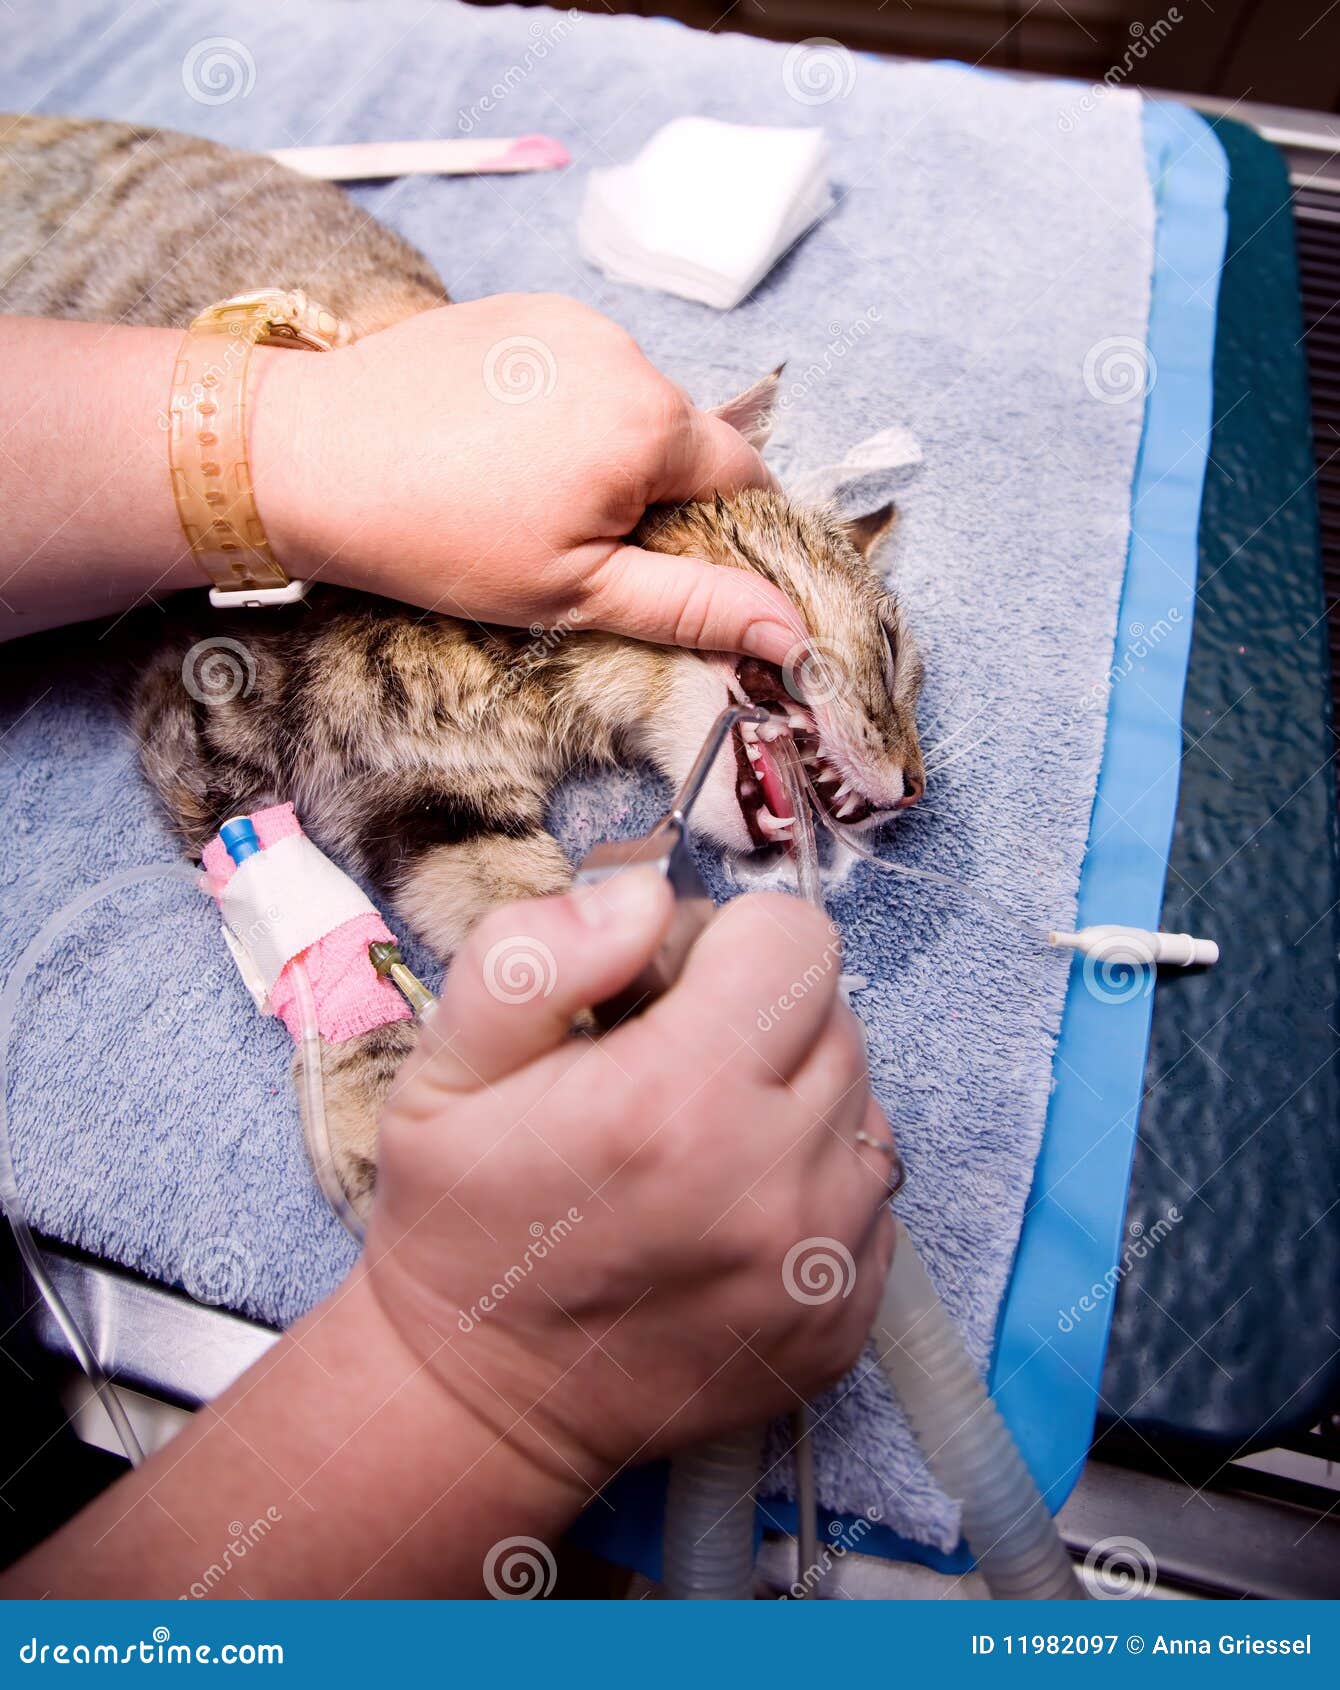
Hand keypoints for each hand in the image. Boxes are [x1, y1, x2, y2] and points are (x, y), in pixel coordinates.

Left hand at [252, 294, 805, 663]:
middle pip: (683, 438)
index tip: (668, 565)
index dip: (722, 530)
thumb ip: (695, 607)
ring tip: (524, 492)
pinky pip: (578, 366)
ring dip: (607, 447)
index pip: (744, 475)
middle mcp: (625, 351)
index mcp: (651, 423)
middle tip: (571, 541)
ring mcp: (570, 320)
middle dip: (652, 491)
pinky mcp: (521, 307)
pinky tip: (501, 445)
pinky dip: (562, 407)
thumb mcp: (576, 593)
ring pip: (630, 401)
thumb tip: (795, 632)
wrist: (308, 456)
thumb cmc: (440, 539)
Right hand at [363, 869, 895, 1496]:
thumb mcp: (442, 1069)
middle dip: (761, 1018)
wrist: (478, 1405)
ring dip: (797, 1101)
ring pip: (863, 1106)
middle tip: (670, 1068)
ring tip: (701, 1144)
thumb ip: (535, 955)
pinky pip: (871, 1201)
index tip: (666, 992)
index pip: (797, 941)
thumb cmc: (459, 1225)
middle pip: (836, 1018)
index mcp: (674, 1102)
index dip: (727, 944)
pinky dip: (815, 1185)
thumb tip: (646, 896)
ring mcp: (819, 1267)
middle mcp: (773, 1185)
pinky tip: (731, 1213)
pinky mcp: (844, 1325)